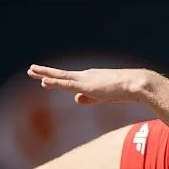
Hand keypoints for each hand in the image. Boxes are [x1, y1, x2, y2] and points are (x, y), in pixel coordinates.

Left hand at [27, 64, 156, 104]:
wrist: (137, 85)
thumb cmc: (127, 91)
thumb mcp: (105, 96)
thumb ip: (90, 98)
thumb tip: (74, 98)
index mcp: (92, 78)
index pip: (71, 80)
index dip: (57, 80)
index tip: (45, 80)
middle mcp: (86, 76)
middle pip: (61, 74)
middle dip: (46, 72)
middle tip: (31, 70)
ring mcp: (85, 79)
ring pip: (60, 76)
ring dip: (45, 74)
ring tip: (31, 71)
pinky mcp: (86, 85)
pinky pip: (66, 83)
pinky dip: (54, 82)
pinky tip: (43, 82)